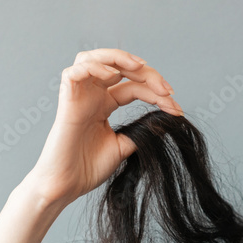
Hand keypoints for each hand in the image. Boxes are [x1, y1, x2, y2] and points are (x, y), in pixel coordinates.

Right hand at [26, 48, 182, 206]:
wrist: (67, 185)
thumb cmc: (88, 168)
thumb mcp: (123, 146)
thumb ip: (140, 130)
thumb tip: (163, 121)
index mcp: (104, 105)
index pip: (133, 87)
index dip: (157, 93)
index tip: (176, 109)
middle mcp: (91, 96)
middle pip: (118, 67)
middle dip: (146, 73)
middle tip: (166, 89)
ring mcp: (78, 96)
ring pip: (93, 58)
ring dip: (118, 57)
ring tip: (140, 67)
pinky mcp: (66, 101)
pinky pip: (73, 72)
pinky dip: (94, 66)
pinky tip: (112, 75)